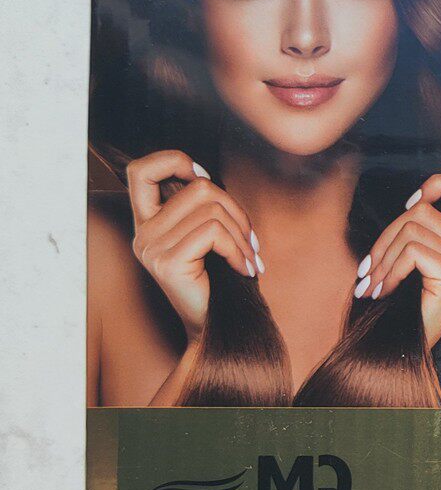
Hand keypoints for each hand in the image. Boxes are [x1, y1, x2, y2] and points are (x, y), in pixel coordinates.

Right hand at [127, 150, 260, 340]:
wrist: (216, 329)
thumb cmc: (219, 282)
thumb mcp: (207, 238)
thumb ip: (201, 208)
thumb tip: (207, 178)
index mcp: (148, 222)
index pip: (141, 170)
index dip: (174, 161)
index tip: (204, 178)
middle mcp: (143, 233)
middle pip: (198, 188)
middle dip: (236, 209)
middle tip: (250, 240)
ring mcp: (152, 248)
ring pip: (211, 210)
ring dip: (243, 234)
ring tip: (250, 258)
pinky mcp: (167, 262)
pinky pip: (213, 233)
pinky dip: (238, 249)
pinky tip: (245, 269)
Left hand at [356, 174, 440, 346]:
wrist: (404, 353)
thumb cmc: (402, 310)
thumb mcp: (413, 264)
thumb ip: (418, 233)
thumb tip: (411, 202)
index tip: (410, 205)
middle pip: (425, 212)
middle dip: (387, 235)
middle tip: (370, 268)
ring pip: (415, 229)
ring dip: (383, 254)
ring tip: (373, 281)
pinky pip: (414, 251)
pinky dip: (390, 267)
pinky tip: (382, 290)